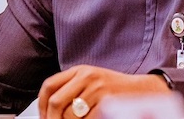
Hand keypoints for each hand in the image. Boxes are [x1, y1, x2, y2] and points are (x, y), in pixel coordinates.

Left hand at [38, 64, 169, 118]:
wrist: (142, 91)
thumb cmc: (115, 90)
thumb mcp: (91, 83)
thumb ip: (72, 90)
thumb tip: (50, 111)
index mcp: (80, 70)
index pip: (49, 86)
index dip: (41, 105)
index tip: (43, 117)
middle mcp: (86, 76)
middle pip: (55, 103)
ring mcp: (96, 89)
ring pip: (69, 115)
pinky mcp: (106, 102)